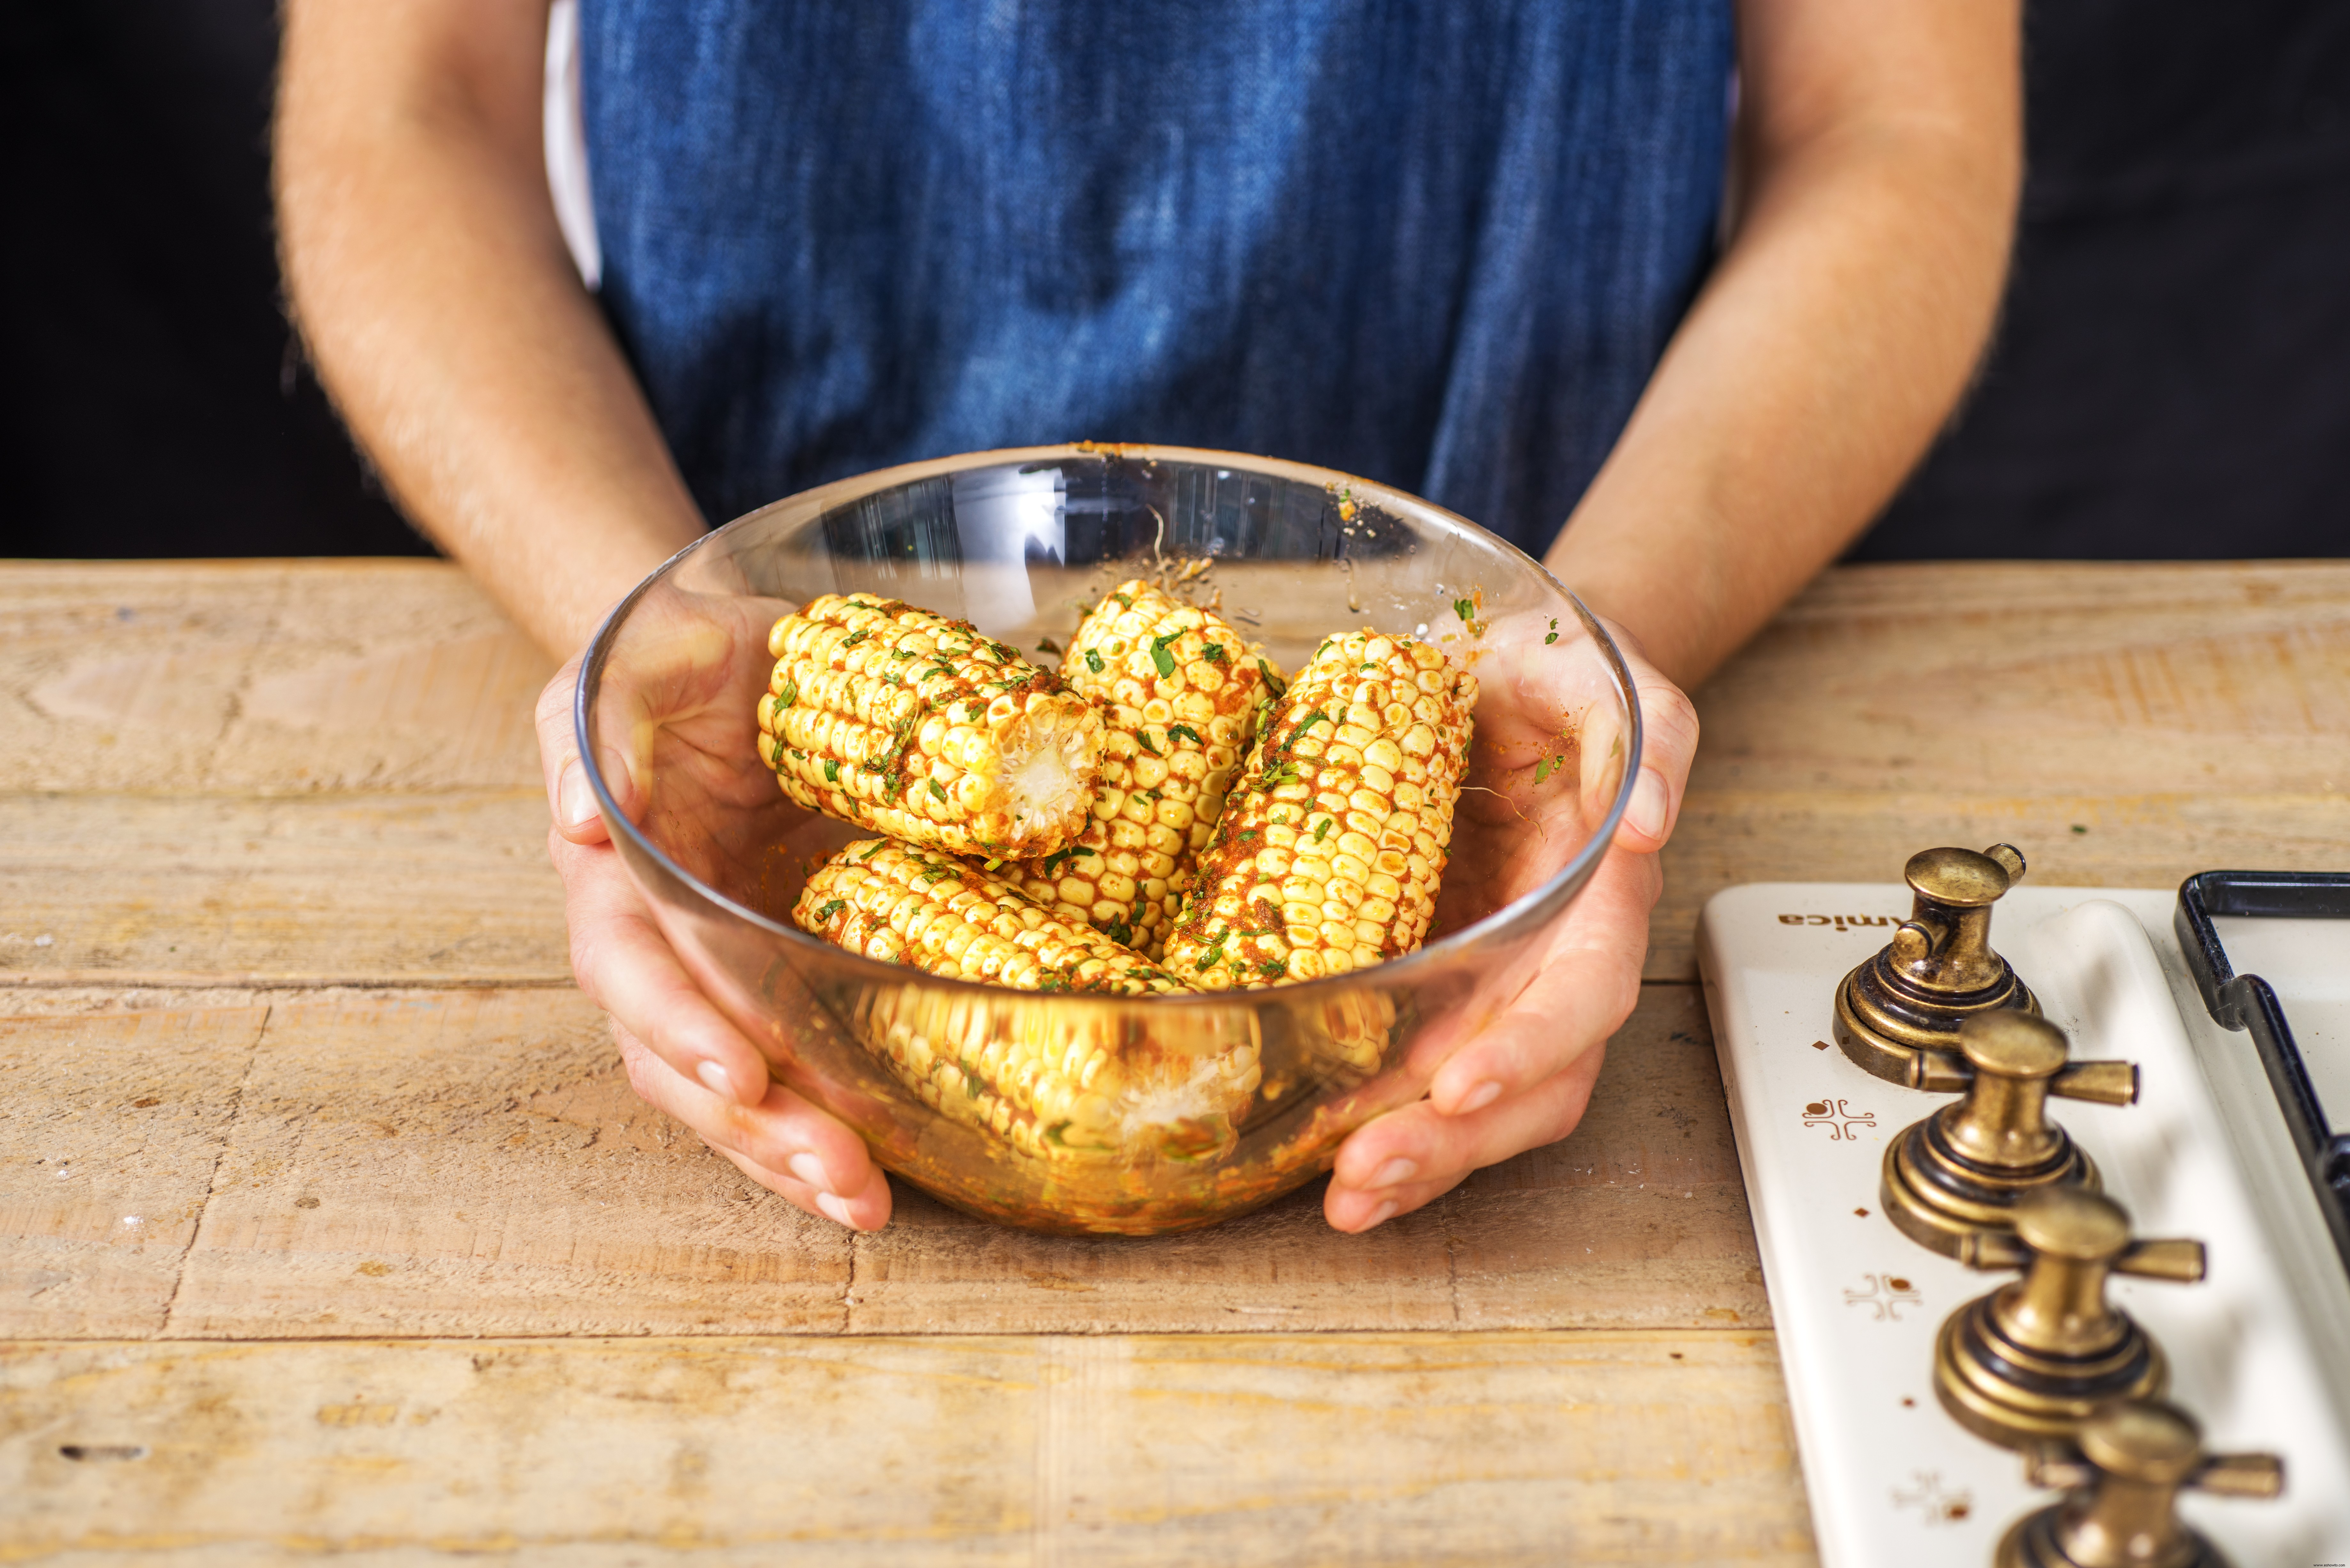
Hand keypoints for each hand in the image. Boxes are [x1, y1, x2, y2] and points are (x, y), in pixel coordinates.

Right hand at [536, 591, 891, 1229]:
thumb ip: (587, 732)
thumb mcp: (628, 663)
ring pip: (739, 1091)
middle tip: (838, 1176)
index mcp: (616, 877)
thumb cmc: (677, 656)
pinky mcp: (789, 975)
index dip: (678, 1025)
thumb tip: (579, 820)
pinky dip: (834, 1124)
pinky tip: (885, 1176)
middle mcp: (663, 943)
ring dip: (794, 1156)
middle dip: (757, 1127)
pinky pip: (801, 1065)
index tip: (742, 1070)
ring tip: (863, 1202)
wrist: (740, 652)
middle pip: (688, 1062)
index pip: (632, 969)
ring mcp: (724, 971)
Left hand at [1321, 619, 1697, 1230]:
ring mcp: (1497, 980)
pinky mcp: (1439, 984)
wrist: (1506, 671)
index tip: (1458, 1087)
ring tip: (1345, 1199)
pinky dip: (1386, 1127)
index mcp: (1599, 893)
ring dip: (1418, 1161)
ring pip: (1480, 1103)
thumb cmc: (1553, 675)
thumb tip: (1648, 823)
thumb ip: (1647, 734)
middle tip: (1367, 1176)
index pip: (1584, 994)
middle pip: (1532, 1083)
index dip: (1529, 1049)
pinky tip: (1329, 1164)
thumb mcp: (1603, 674)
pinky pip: (1423, 1076)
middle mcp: (1553, 956)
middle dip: (1454, 1143)